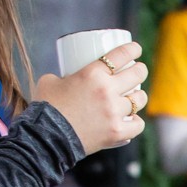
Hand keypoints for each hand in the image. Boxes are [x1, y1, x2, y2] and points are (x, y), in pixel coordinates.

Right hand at [34, 41, 147, 155]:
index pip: (121, 55)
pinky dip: (136, 122)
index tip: (136, 49)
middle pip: (137, 74)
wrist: (45, 137)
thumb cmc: (45, 107)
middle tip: (138, 71)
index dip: (133, 49)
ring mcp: (114, 112)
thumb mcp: (50, 81)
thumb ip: (64, 76)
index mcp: (92, 73)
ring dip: (139, 96)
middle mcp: (107, 90)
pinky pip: (138, 125)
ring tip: (136, 97)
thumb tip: (69, 78)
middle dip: (140, 70)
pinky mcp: (117, 132)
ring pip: (140, 99)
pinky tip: (133, 120)